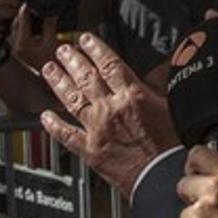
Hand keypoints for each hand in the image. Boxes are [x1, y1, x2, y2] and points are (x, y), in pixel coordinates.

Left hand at [11, 6, 60, 70]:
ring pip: (16, 28)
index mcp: (22, 42)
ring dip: (24, 20)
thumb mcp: (53, 41)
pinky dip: (25, 28)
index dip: (27, 6)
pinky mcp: (20, 51)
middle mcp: (15, 46)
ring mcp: (16, 49)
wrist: (51, 79)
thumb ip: (49, 24)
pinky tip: (34, 25)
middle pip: (16, 22)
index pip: (21, 18)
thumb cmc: (52, 62)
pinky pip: (19, 34)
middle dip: (24, 12)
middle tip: (32, 4)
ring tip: (33, 13)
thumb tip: (50, 11)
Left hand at [39, 33, 179, 195]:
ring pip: (72, 100)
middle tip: (63, 50)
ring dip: (59, 83)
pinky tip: (45, 117)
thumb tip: (160, 71)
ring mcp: (97, 129)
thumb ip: (158, 89)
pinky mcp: (90, 151)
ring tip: (49, 70)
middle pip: (87, 77)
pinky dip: (54, 125)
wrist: (163, 177)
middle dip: (73, 61)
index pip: (109, 64)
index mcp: (133, 96)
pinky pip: (66, 135)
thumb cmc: (173, 148)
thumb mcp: (172, 109)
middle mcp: (111, 109)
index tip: (85, 40)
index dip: (95, 49)